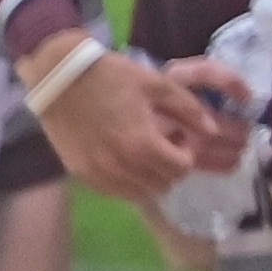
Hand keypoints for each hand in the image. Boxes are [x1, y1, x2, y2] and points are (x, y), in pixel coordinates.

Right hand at [25, 43, 245, 202]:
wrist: (59, 78)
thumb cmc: (111, 76)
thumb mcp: (157, 84)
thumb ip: (190, 110)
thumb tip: (211, 131)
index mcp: (143, 144)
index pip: (181, 168)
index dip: (186, 152)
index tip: (177, 136)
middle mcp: (121, 166)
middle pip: (163, 185)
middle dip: (169, 167)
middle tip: (162, 145)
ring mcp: (99, 173)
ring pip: (139, 194)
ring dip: (149, 178)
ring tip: (141, 154)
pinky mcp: (81, 173)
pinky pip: (114, 192)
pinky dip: (126, 183)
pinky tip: (121, 159)